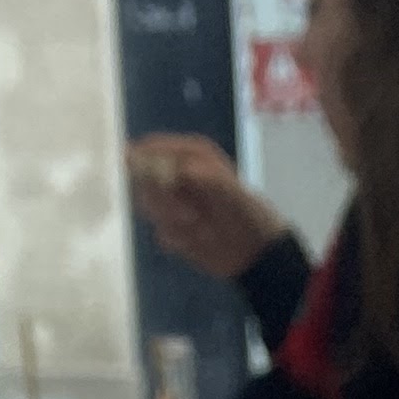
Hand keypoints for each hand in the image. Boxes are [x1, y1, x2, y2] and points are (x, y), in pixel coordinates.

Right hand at [125, 132, 282, 283]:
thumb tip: (183, 170)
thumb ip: (207, 178)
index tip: (154, 180)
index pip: (152, 148)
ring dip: (170, 219)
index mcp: (189, 155)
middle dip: (160, 197)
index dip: (144, 160)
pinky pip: (161, 234)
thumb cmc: (247, 212)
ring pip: (149, 207)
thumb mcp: (231, 191)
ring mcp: (171, 203)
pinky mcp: (172, 230)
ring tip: (197, 225)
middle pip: (143, 178)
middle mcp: (175, 176)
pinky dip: (177, 240)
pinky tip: (197, 241)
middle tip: (186, 212)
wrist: (255, 250)